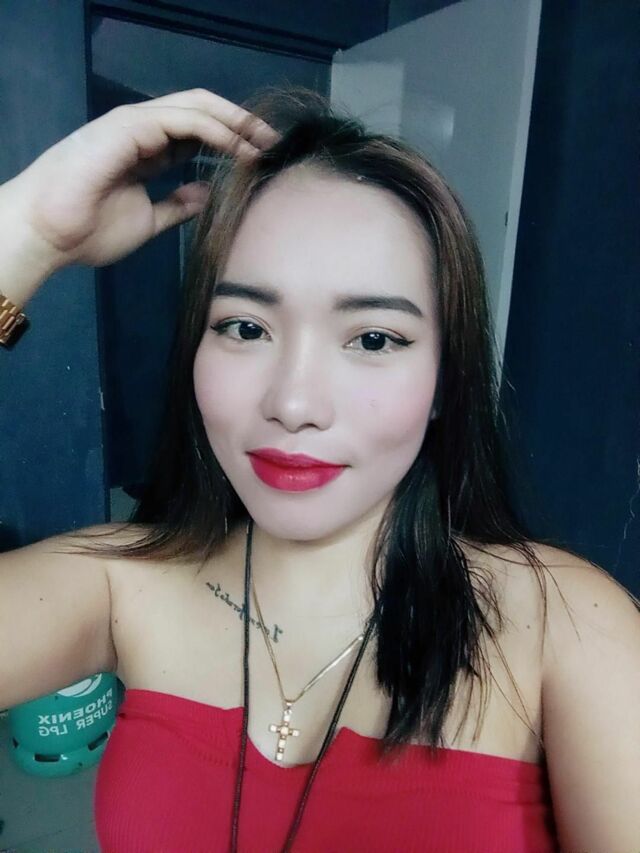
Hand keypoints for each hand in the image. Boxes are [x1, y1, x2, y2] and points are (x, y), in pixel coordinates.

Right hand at [3, 88, 278, 269]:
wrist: (49, 236)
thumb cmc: (87, 230)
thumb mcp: (148, 220)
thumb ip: (177, 205)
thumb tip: (206, 194)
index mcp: (146, 150)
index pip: (197, 132)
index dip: (231, 140)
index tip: (261, 159)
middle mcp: (142, 131)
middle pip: (202, 112)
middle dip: (240, 124)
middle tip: (274, 144)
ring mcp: (134, 125)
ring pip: (195, 107)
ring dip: (235, 124)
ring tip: (265, 143)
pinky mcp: (128, 128)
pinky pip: (181, 120)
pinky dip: (214, 131)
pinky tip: (238, 147)